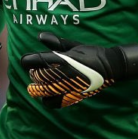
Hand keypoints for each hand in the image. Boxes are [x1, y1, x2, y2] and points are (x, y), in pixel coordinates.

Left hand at [21, 32, 137, 107]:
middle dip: (34, 73)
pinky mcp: (73, 96)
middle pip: (38, 76)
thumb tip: (40, 36)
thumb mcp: (74, 45)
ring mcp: (68, 86)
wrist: (110, 66)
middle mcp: (64, 74)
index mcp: (63, 59)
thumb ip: (56, 42)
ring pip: (44, 90)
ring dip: (37, 87)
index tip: (26, 61)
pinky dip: (47, 100)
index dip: (27, 61)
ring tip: (38, 83)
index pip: (37, 61)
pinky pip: (55, 103)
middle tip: (35, 70)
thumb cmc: (91, 53)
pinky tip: (47, 96)